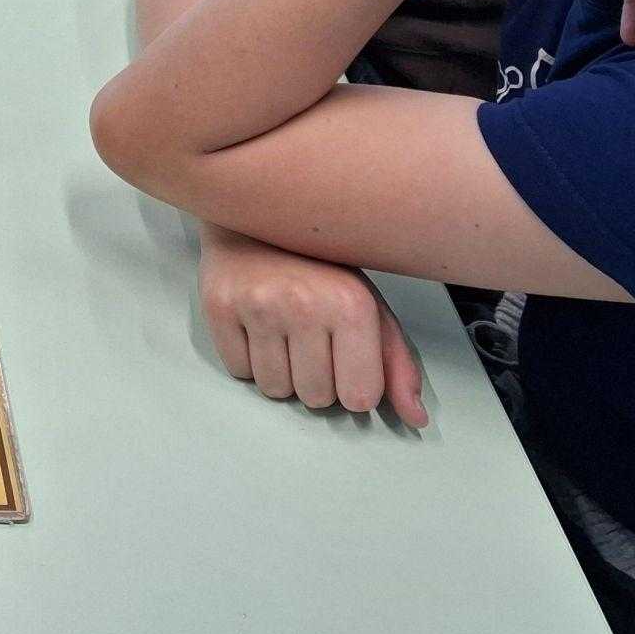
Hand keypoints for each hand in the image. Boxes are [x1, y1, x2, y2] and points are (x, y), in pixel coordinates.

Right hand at [200, 227, 427, 425]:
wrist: (258, 217)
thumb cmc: (319, 266)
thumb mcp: (370, 307)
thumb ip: (397, 364)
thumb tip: (415, 417)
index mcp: (351, 306)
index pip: (359, 398)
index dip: (354, 388)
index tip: (347, 363)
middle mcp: (303, 305)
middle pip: (315, 398)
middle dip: (316, 379)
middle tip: (311, 340)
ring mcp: (257, 306)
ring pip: (274, 390)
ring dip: (281, 373)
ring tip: (283, 333)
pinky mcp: (219, 307)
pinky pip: (239, 372)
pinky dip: (249, 359)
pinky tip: (257, 328)